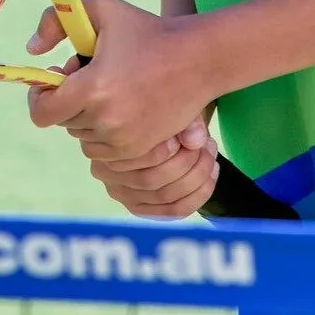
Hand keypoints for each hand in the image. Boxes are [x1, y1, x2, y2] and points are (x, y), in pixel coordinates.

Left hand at [25, 0, 213, 159]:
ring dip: (87, 118)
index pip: (42, 112)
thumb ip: (54, 20)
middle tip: (91, 74)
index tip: (52, 81)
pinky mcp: (141, 149)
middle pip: (64, 122)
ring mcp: (125, 140)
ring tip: (109, 89)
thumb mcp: (99, 8)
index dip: (40, 97)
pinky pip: (106, 150)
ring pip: (84, 138)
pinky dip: (107, 132)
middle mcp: (106, 120)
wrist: (198, 58)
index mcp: (92, 89)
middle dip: (70, 100)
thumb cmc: (146, 29)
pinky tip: (123, 105)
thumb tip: (32, 51)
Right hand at [87, 118, 217, 219]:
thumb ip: (181, 119)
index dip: (168, 149)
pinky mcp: (140, 206)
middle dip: (188, 163)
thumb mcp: (166, 104)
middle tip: (208, 144)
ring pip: (164, 196)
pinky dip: (197, 196)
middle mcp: (106, 173)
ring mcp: (122, 193)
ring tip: (211, 157)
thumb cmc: (154, 106)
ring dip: (196, 178)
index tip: (189, 136)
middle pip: (150, 180)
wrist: (148, 113)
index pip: (137, 155)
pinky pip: (172, 210)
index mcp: (103, 142)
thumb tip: (196, 140)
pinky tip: (210, 177)